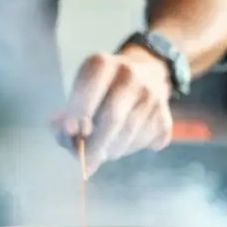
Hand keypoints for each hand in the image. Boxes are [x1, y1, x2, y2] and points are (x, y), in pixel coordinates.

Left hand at [54, 45, 173, 176]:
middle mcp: (130, 75)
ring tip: (103, 151)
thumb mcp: (81, 90)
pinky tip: (124, 142)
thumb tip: (61, 132)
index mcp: (103, 64)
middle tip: (85, 162)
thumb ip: (67, 113)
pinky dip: (131, 149)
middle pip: (113, 117)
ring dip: (111, 150)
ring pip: (129, 134)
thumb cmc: (102, 89)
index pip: (90, 89)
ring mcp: (153, 95)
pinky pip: (147, 142)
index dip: (79, 113)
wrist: (148, 72)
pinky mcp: (165, 116)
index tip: (70, 132)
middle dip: (95, 145)